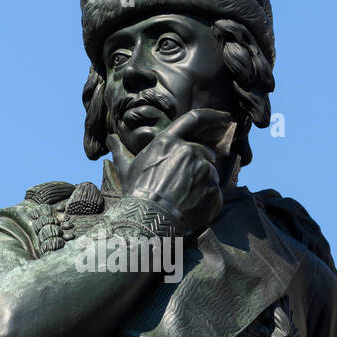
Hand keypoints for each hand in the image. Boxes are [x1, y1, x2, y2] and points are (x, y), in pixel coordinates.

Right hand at [106, 108, 233, 235]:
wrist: (149, 219)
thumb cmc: (136, 193)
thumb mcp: (126, 168)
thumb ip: (120, 150)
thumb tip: (110, 138)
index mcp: (169, 142)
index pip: (194, 119)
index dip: (212, 116)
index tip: (226, 117)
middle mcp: (189, 150)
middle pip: (205, 153)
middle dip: (199, 166)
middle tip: (184, 186)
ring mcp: (203, 169)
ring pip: (210, 174)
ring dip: (202, 185)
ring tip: (184, 201)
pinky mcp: (213, 189)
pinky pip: (215, 194)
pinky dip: (207, 201)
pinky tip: (192, 210)